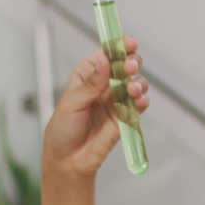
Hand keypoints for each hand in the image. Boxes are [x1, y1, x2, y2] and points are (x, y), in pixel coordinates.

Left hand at [43, 36, 149, 177]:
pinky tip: (139, 101)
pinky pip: (138, 104)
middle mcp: (104, 85)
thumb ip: (91, 84)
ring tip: (133, 89)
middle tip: (130, 68)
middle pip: (124, 65)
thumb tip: (104, 60)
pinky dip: (142, 100)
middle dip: (131, 63)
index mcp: (87, 76)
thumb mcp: (71, 103)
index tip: (128, 44)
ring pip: (135, 83)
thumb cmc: (62, 131)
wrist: (68, 161)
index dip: (118, 47)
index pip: (106, 55)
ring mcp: (116, 100)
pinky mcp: (125, 117)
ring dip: (138, 82)